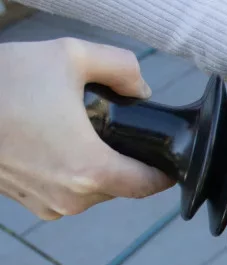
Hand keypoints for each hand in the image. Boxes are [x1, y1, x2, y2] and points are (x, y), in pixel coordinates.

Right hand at [0, 39, 172, 219]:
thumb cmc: (4, 82)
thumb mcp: (70, 56)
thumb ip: (121, 67)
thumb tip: (142, 90)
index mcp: (91, 170)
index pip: (149, 186)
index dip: (164, 171)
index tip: (167, 156)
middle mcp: (72, 198)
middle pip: (120, 186)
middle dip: (122, 160)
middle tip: (111, 130)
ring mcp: (48, 204)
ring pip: (91, 190)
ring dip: (92, 166)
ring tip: (73, 131)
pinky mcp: (27, 202)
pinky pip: (63, 191)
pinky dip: (65, 171)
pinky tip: (50, 143)